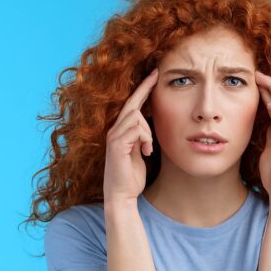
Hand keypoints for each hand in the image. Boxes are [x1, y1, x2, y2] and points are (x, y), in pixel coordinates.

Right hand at [103, 67, 157, 202]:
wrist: (122, 195)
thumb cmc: (131, 176)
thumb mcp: (140, 152)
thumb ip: (142, 138)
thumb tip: (148, 126)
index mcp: (121, 131)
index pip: (132, 105)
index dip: (142, 89)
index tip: (153, 75)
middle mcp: (114, 130)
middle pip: (132, 104)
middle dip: (145, 88)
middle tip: (156, 74)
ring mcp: (114, 137)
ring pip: (136, 117)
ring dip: (148, 133)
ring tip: (149, 149)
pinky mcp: (116, 145)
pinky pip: (136, 129)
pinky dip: (145, 139)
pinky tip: (146, 152)